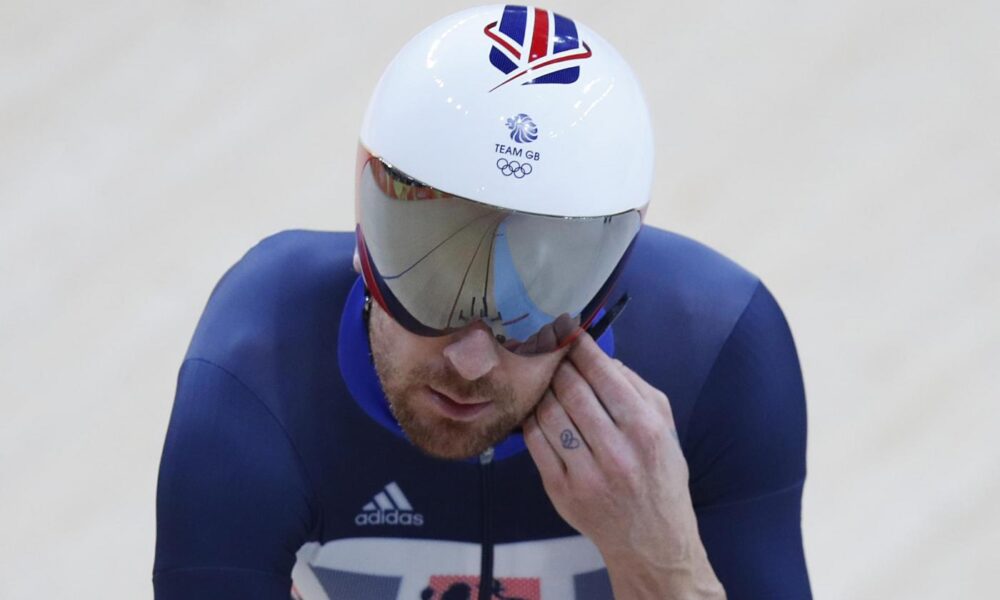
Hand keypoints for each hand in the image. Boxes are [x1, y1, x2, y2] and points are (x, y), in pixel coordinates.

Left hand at [523, 333, 724, 598]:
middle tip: (549, 350)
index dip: (579, 346)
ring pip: (547, 413)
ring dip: (541, 389)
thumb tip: (599, 358)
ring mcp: (585, 473)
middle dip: (556, 363)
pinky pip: (535, 442)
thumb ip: (637, 388)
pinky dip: (532, 419)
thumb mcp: (665, 428)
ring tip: (543, 379)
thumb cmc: (660, 476)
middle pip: (570, 389)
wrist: (652, 542)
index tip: (566, 328)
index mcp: (644, 429)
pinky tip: (537, 410)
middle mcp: (616, 450)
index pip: (602, 374)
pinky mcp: (560, 491)